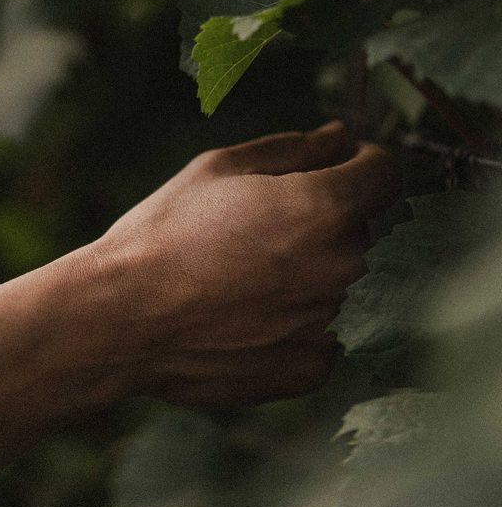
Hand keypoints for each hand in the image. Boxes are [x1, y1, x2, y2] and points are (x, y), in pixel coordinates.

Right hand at [97, 121, 401, 406]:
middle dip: (323, 221)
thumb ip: (293, 150)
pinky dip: (294, 326)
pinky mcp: (308, 368)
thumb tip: (339, 139)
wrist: (120, 319)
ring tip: (239, 278)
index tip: (332, 169)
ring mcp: (327, 323)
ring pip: (335, 284)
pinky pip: (320, 337)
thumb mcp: (219, 169)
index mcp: (325, 208)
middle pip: (359, 230)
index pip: (386, 174)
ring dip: (305, 275)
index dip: (359, 165)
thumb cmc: (163, 236)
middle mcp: (340, 267)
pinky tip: (245, 317)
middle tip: (258, 229)